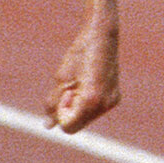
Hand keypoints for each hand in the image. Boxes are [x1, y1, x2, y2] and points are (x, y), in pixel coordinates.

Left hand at [47, 17, 120, 132]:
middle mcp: (105, 104)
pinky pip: (94, 110)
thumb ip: (53, 103)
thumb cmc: (80, 54)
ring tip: (81, 83)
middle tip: (70, 88)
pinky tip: (89, 83)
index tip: (65, 92)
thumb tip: (48, 126)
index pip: (68, 126)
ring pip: (85, 118)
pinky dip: (86, 102)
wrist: (102, 36)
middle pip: (77, 125)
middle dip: (68, 111)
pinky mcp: (115, 98)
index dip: (61, 112)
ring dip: (77, 106)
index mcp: (91, 100)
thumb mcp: (61, 78)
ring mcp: (112, 102)